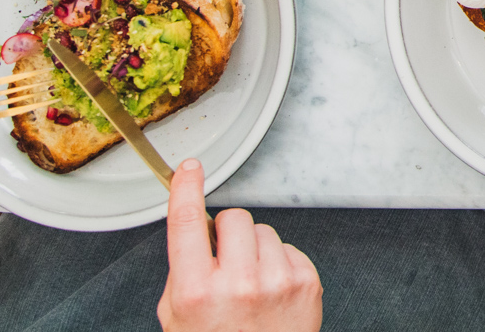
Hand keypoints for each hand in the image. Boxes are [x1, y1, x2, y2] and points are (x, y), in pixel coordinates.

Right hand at [157, 159, 320, 331]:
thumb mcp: (178, 317)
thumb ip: (183, 272)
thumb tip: (198, 232)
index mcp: (196, 290)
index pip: (187, 223)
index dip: (186, 188)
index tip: (190, 168)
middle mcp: (237, 283)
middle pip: (234, 218)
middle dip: (227, 233)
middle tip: (225, 263)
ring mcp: (276, 282)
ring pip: (264, 231)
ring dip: (256, 250)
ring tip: (252, 286)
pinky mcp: (306, 282)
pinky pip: (289, 248)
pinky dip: (280, 264)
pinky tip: (273, 292)